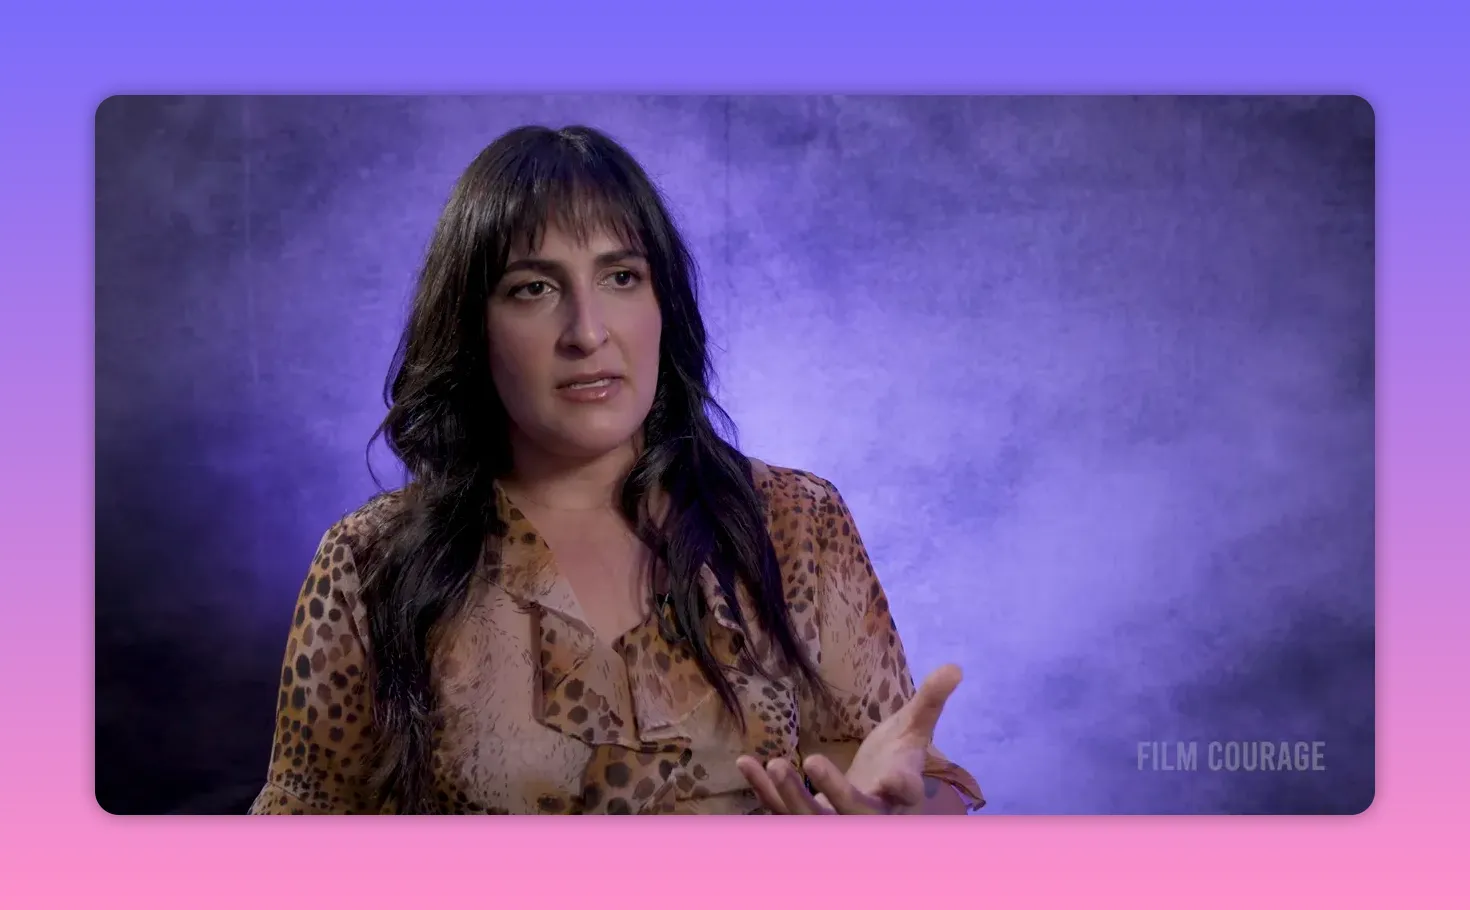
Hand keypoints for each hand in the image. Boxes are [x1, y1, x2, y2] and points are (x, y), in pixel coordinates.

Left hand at [735, 664, 962, 814]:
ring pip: (814, 821)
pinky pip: (782, 812)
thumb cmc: (895, 756)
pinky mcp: (808, 821)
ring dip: (792, 798)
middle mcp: (872, 814)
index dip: (903, 788)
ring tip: (777, 764)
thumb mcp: (913, 727)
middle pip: (855, 814)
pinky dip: (764, 792)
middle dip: (836, 793)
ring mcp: (836, 822)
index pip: (908, 792)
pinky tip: (747, 762)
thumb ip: (930, 701)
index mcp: (902, 790)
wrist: (872, 791)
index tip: (897, 781)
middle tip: (814, 759)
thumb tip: (956, 667)